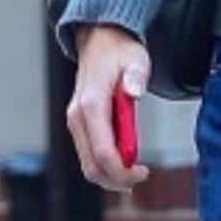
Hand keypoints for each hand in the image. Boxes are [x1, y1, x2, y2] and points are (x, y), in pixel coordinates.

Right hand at [67, 24, 151, 191]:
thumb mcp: (136, 60)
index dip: (123, 170)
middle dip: (117, 179)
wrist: (100, 42)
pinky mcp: (79, 126)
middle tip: (142, 177)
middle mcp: (78, 117)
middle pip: (92, 166)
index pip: (103, 152)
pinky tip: (125, 164)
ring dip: (111, 176)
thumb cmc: (120, 53)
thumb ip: (136, 76)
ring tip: (135, 174)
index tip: (144, 172)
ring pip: (88, 164)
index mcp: (91, 104)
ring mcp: (76, 123)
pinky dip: (105, 166)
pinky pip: (89, 155)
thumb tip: (135, 92)